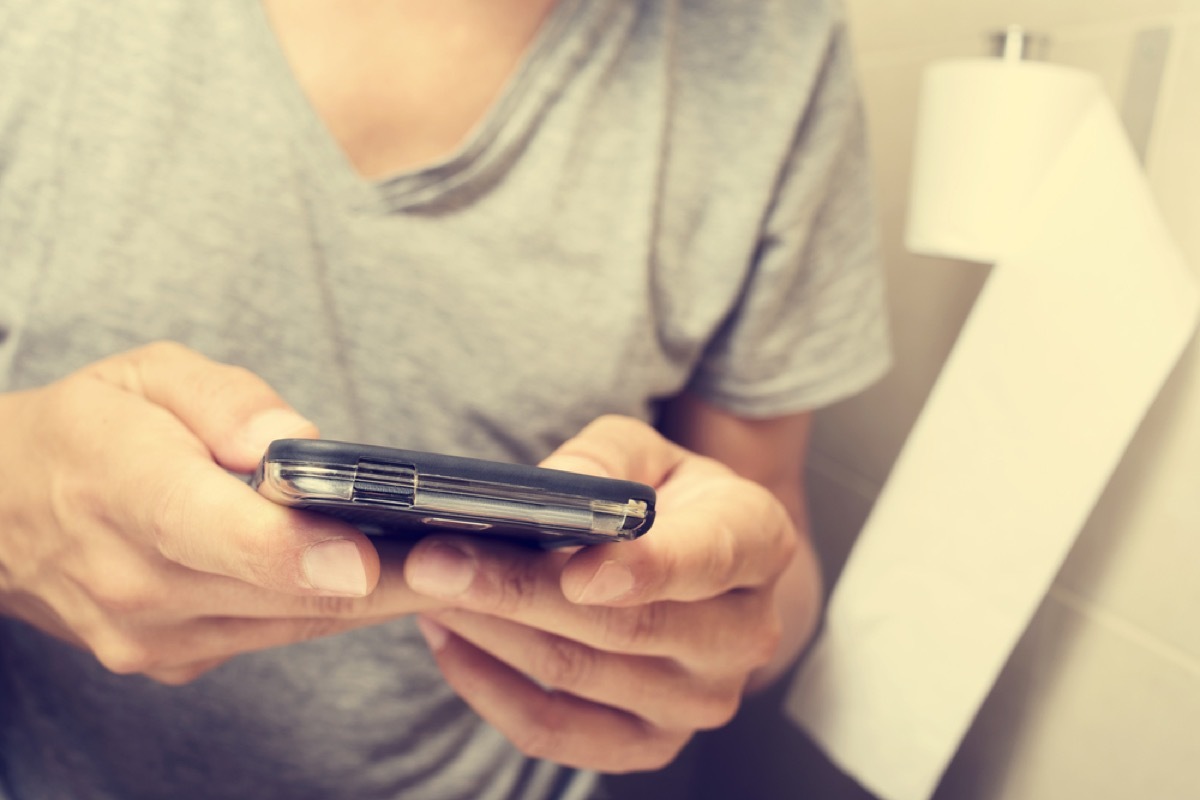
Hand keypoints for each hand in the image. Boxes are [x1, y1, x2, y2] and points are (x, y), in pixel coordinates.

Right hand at [0, 342, 433, 683]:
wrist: (3, 514)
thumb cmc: (88, 430)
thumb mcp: (146, 375)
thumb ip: (221, 400)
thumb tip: (293, 442)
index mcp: (124, 492)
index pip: (218, 534)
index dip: (299, 552)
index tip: (368, 556)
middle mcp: (137, 582)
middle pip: (282, 592)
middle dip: (385, 578)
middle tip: (470, 556)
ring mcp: (155, 636)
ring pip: (295, 624)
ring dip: (377, 598)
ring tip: (453, 562)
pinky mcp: (176, 660)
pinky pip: (277, 634)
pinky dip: (332, 606)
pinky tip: (384, 574)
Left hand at [405, 415, 800, 771]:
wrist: (696, 568)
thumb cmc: (666, 497)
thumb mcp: (644, 451)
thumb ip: (601, 459)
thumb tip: (548, 490)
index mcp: (757, 543)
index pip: (707, 560)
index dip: (644, 569)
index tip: (575, 571)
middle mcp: (745, 633)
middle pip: (624, 626)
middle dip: (518, 591)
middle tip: (435, 560)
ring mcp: (701, 700)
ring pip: (578, 675)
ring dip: (490, 630)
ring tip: (427, 586)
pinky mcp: (651, 744)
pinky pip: (554, 734)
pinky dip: (489, 687)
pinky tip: (448, 637)